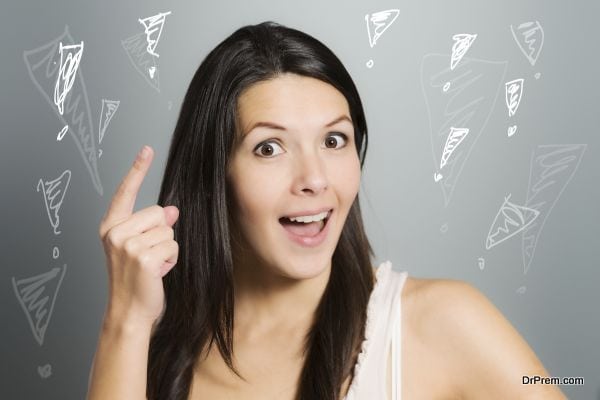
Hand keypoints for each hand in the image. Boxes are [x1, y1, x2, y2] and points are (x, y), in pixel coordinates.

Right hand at [98, 145, 179, 326]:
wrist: (129, 311)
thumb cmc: (135, 280)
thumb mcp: (139, 247)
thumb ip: (150, 225)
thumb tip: (171, 210)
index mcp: (111, 227)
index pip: (126, 192)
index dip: (137, 169)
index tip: (147, 149)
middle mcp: (115, 233)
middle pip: (157, 212)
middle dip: (161, 234)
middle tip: (148, 257)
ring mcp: (128, 245)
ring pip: (168, 231)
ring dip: (167, 250)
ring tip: (152, 267)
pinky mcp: (143, 258)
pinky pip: (173, 247)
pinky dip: (171, 261)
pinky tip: (158, 273)